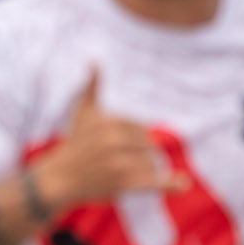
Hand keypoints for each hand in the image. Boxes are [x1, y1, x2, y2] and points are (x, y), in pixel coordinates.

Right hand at [32, 71, 185, 208]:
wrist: (61, 178)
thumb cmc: (74, 142)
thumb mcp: (82, 111)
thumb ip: (92, 86)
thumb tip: (93, 60)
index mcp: (110, 122)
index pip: (141, 129)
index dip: (136, 139)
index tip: (123, 147)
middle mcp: (114, 142)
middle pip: (147, 146)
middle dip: (143, 154)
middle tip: (125, 162)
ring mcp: (119, 164)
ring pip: (149, 163)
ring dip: (148, 169)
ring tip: (130, 173)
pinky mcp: (122, 184)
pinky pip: (152, 182)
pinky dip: (169, 183)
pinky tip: (183, 184)